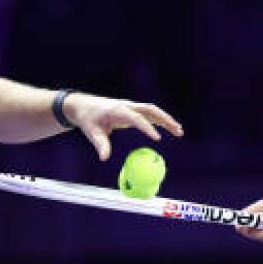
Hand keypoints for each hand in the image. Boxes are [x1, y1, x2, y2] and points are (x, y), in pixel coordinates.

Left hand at [65, 94, 182, 160]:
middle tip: (178, 130)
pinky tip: (169, 128)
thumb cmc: (88, 119)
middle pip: (151, 110)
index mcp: (118, 111)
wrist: (83, 105)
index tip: (158, 139)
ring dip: (166, 119)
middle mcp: (127, 106)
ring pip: (153, 111)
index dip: (147, 128)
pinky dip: (160, 120)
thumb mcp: (92, 132)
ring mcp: (131, 107)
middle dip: (165, 120)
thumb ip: (101, 144)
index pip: (137, 118)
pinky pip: (149, 114)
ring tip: (179, 131)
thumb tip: (104, 158)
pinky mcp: (132, 110)